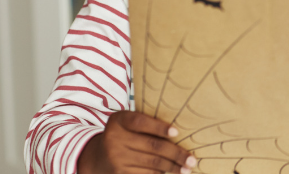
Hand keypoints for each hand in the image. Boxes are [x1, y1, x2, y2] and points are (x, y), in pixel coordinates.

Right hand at [77, 111, 196, 173]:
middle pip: (153, 146)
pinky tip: (171, 173)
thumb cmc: (123, 135)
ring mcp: (116, 158)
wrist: (96, 157)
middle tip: (192, 160)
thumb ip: (146, 122)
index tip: (177, 133)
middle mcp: (115, 139)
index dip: (159, 128)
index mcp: (119, 121)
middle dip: (176, 154)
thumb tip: (178, 132)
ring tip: (186, 168)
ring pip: (152, 163)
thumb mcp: (126, 122)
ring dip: (172, 167)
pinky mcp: (119, 173)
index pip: (140, 122)